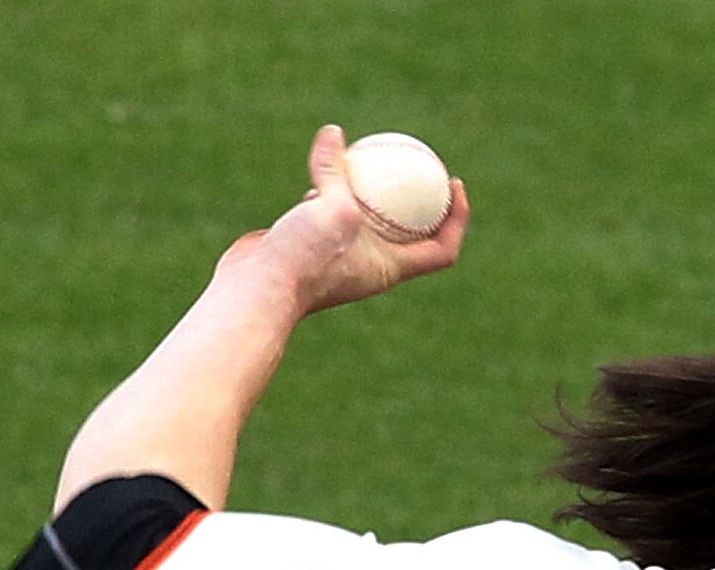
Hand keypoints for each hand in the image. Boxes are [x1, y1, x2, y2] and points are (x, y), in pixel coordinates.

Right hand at [219, 124, 468, 315]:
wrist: (256, 290)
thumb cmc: (303, 259)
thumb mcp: (331, 208)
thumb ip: (335, 171)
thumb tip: (333, 133)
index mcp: (391, 267)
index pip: (442, 249)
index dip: (458, 219)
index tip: (455, 184)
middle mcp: (371, 264)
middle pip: (410, 230)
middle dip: (419, 198)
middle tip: (418, 159)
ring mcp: (341, 255)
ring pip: (367, 218)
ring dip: (371, 190)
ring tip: (372, 157)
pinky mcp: (313, 245)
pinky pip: (332, 212)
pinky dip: (332, 190)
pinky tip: (322, 168)